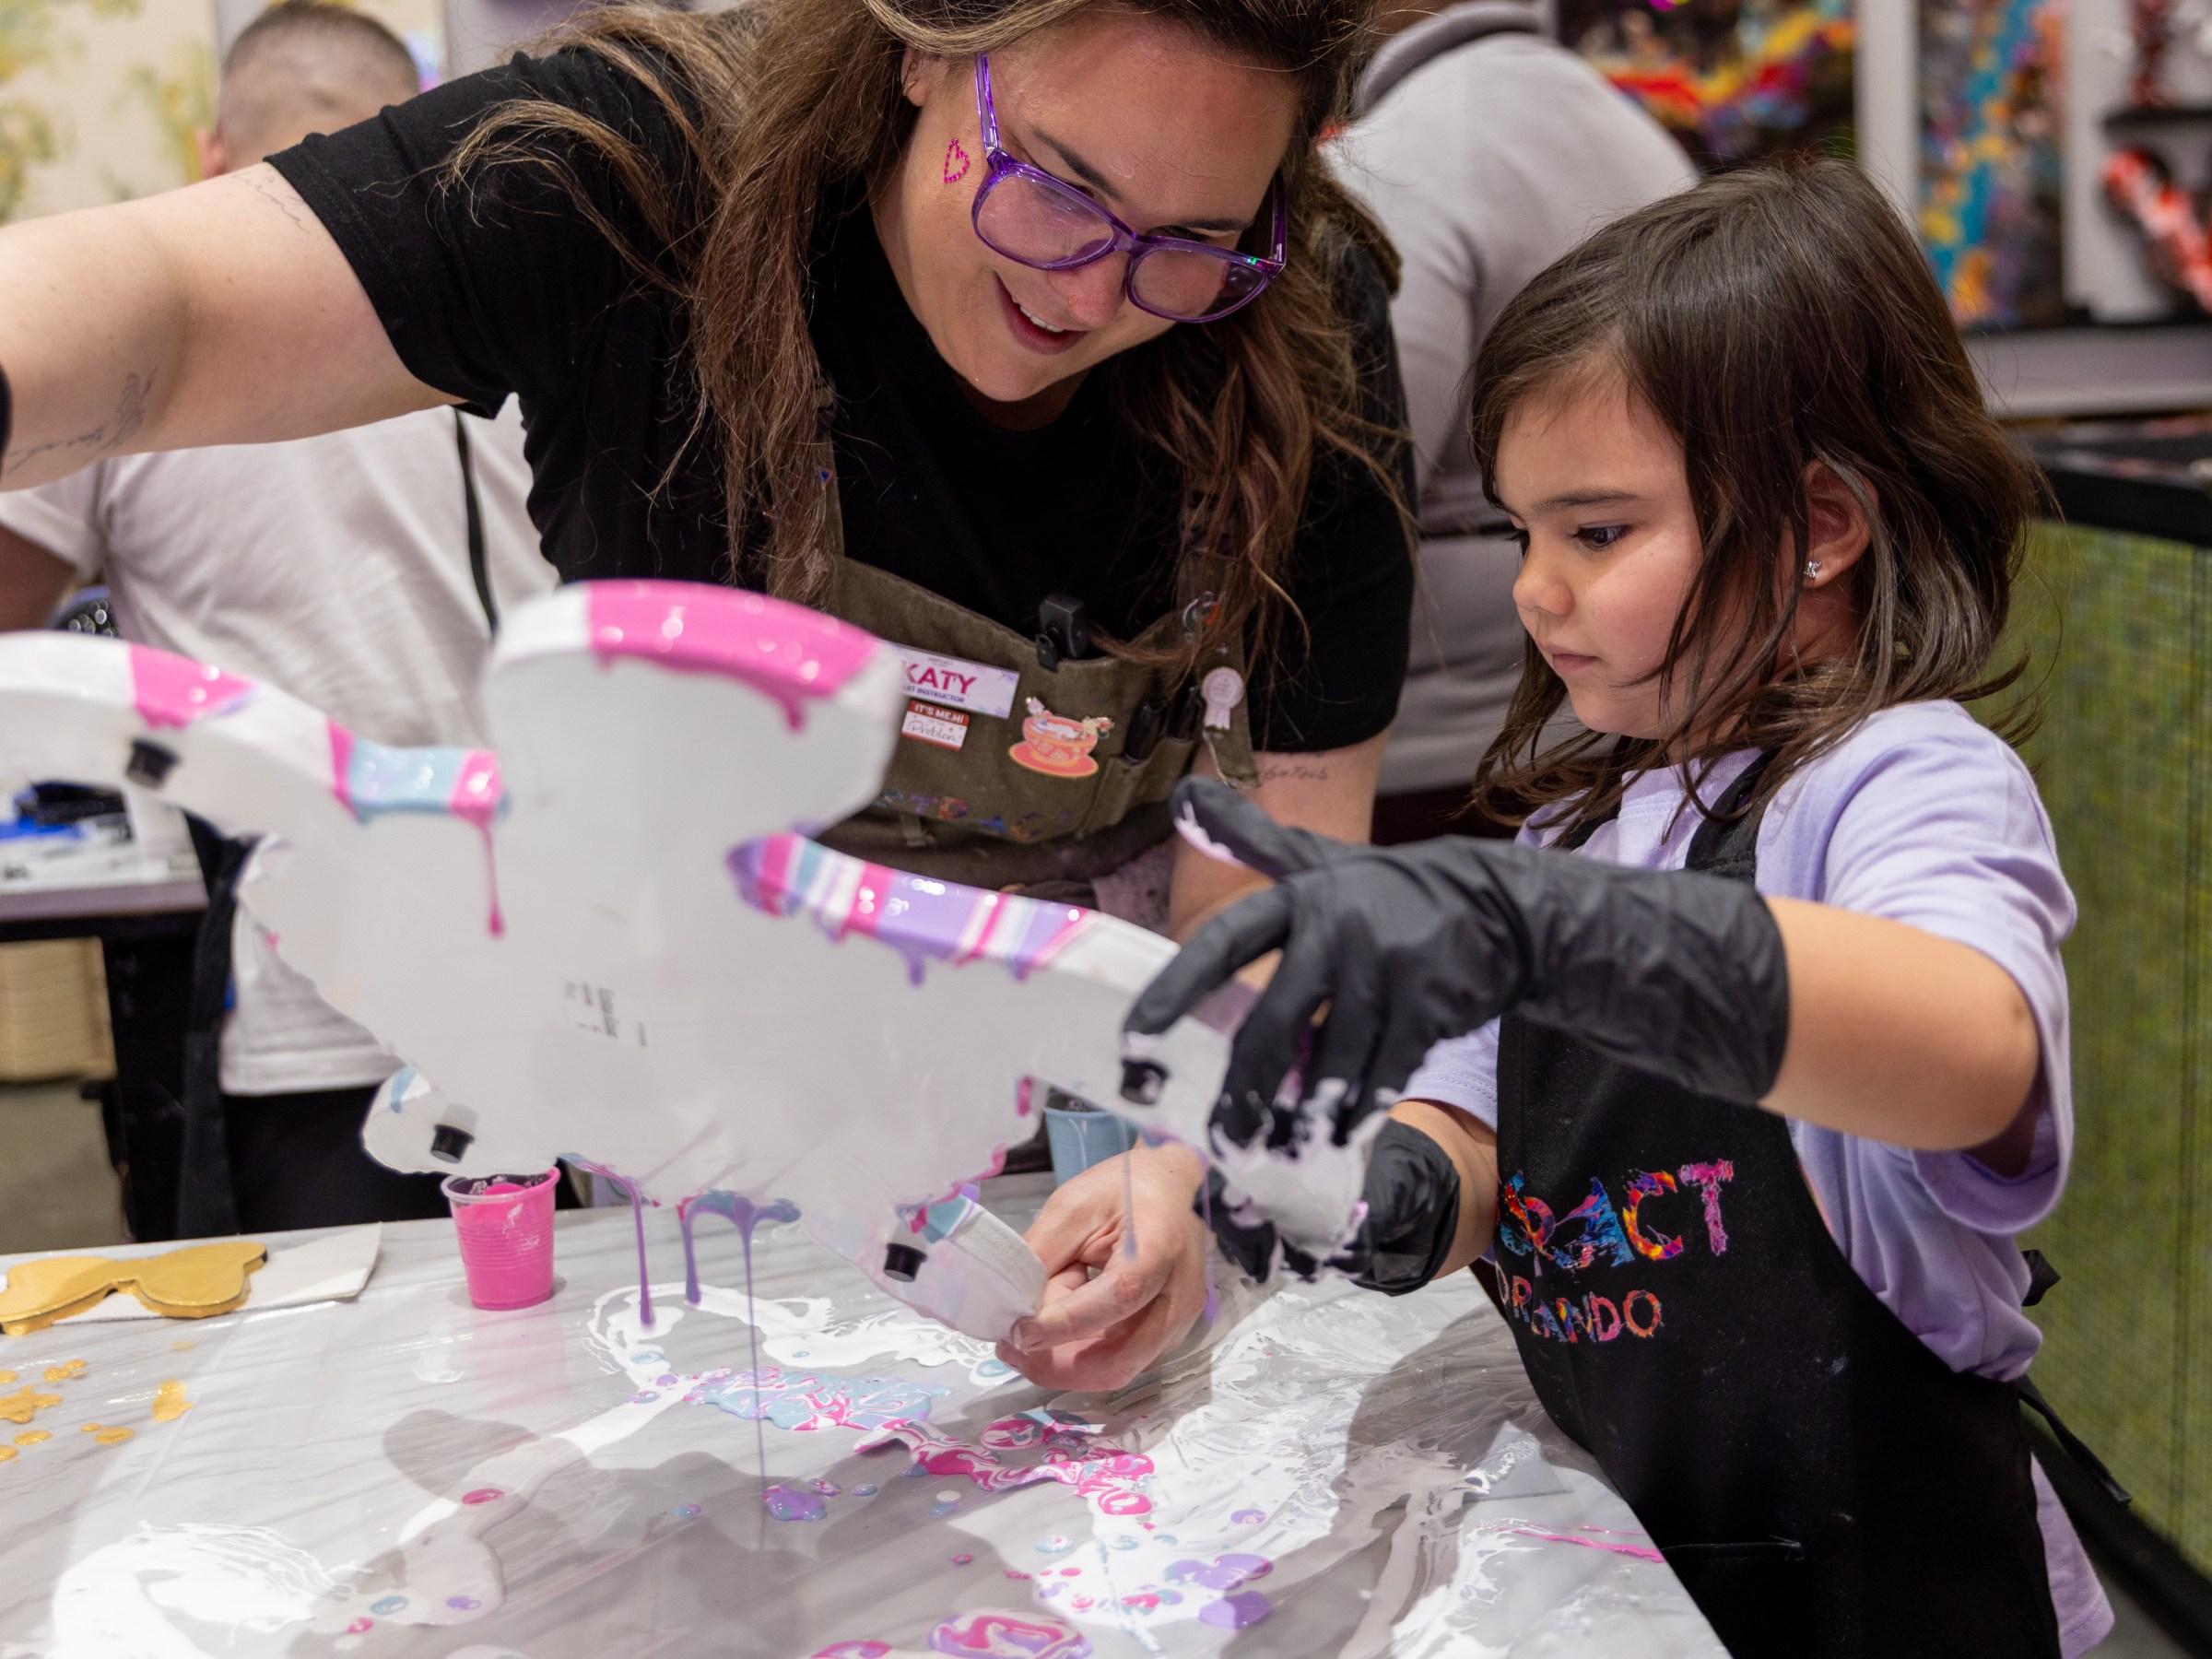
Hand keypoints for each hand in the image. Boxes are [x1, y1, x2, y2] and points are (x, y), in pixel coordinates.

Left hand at [996, 1141, 1211, 1391]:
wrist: (1169, 1190)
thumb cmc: (1125, 1189)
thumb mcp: (1074, 1206)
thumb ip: (1043, 1253)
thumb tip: (1014, 1307)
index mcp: (1159, 1250)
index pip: (1117, 1299)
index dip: (1065, 1323)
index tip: (1018, 1330)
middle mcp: (1178, 1298)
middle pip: (1118, 1360)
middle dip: (1057, 1365)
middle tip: (1012, 1348)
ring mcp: (1178, 1324)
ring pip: (1115, 1369)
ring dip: (1066, 1360)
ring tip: (1035, 1328)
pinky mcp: (1167, 1337)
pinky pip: (1120, 1360)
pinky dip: (1082, 1354)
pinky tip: (1061, 1327)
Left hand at [1126, 778, 1788, 1272]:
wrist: (1498, 907)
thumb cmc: (1389, 892)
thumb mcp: (1320, 857)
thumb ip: (1249, 837)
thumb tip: (1181, 796)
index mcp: (1300, 898)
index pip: (1226, 943)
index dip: (1176, 989)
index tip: (1135, 1037)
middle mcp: (1338, 930)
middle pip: (1274, 1024)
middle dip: (1245, 1090)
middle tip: (1224, 1138)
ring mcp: (1387, 969)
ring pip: (1330, 1061)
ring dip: (1302, 1117)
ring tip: (1278, 1151)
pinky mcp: (1428, 1005)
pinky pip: (1382, 1073)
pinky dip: (1357, 1112)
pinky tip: (1337, 1137)